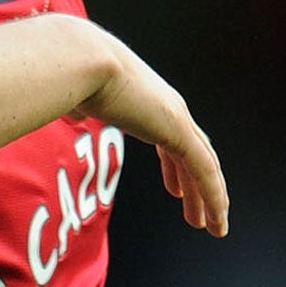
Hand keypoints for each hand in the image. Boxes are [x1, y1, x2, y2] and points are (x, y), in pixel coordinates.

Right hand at [75, 29, 228, 237]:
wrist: (81, 59)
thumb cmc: (70, 73)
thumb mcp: (76, 94)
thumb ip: (78, 103)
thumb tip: (71, 111)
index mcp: (146, 100)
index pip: (172, 139)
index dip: (175, 168)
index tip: (176, 190)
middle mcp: (167, 107)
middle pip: (193, 154)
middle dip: (197, 187)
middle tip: (200, 215)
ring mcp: (176, 117)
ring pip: (204, 166)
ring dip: (210, 199)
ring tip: (213, 227)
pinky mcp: (178, 130)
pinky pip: (204, 171)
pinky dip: (214, 197)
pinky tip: (215, 220)